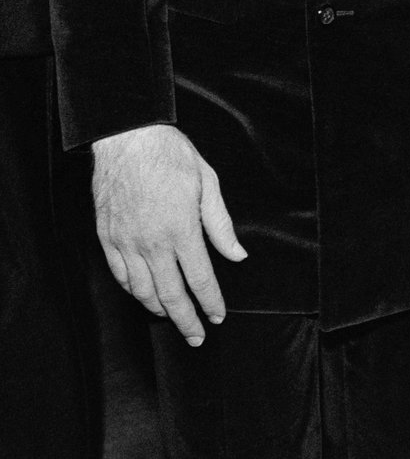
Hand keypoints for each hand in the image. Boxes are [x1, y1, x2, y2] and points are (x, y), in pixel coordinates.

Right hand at [92, 123, 247, 343]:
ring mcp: (127, 242)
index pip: (200, 279)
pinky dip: (133, 291)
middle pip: (171, 295)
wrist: (128, 137)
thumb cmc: (170, 155)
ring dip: (159, 310)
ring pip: (143, 291)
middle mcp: (153, 243)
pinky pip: (120, 276)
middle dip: (186, 320)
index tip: (218, 315)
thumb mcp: (207, 182)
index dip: (211, 302)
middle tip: (197, 336)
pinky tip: (143, 295)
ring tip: (172, 318)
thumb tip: (237, 254)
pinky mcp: (108, 238)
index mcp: (182, 229)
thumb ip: (220, 224)